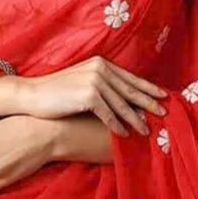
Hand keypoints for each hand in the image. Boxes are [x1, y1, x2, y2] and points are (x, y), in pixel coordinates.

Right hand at [17, 56, 167, 136]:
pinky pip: (107, 115)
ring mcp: (95, 82)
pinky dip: (116, 126)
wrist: (33, 95)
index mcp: (101, 64)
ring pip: (121, 105)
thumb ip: (102, 84)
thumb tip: (122, 98)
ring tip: (146, 130)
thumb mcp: (82, 82)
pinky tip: (124, 135)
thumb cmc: (57, 92)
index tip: (163, 96)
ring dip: (135, 119)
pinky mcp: (88, 96)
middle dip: (148, 103)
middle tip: (164, 114)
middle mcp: (100, 69)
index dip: (147, 88)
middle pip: (130, 91)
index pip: (130, 78)